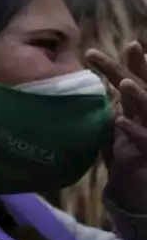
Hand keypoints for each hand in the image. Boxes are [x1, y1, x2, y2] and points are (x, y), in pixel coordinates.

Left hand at [86, 42, 146, 210]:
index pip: (139, 82)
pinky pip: (146, 143)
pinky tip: (120, 120)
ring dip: (139, 97)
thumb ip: (108, 114)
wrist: (141, 194)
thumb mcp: (115, 134)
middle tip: (126, 47)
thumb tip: (99, 92)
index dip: (135, 63)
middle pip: (146, 89)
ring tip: (124, 83)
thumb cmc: (130, 160)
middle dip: (136, 70)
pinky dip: (134, 132)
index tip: (123, 45)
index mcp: (142, 111)